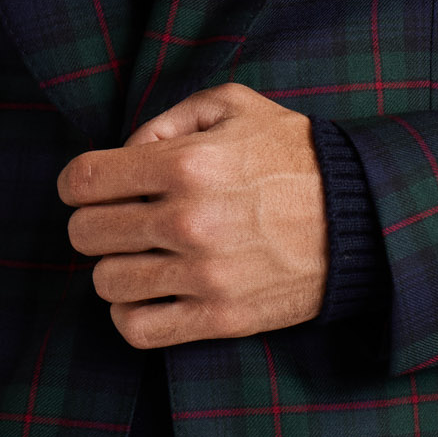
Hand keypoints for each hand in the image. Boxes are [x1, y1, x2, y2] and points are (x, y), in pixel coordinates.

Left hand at [57, 82, 327, 346]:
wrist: (361, 219)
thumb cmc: (295, 156)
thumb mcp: (236, 107)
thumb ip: (170, 118)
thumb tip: (126, 152)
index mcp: (187, 164)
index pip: (84, 180)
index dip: (76, 183)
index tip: (90, 188)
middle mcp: (188, 220)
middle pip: (86, 234)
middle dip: (92, 223)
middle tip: (119, 220)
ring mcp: (203, 275)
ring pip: (106, 282)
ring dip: (114, 267)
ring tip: (139, 256)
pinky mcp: (220, 317)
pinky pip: (138, 329)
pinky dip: (129, 314)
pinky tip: (147, 294)